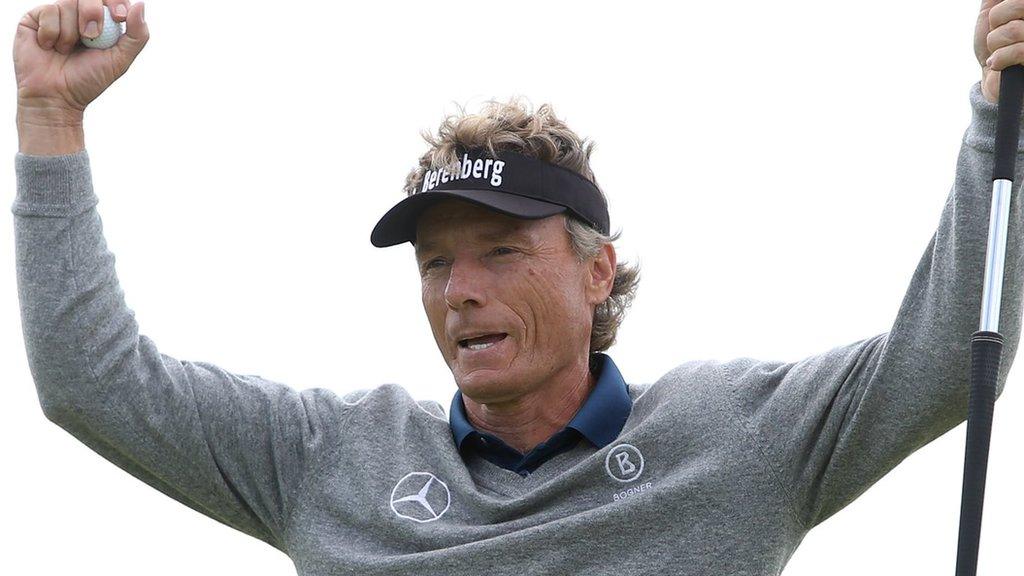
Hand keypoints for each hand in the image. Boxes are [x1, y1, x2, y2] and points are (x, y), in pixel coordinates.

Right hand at [14, 0, 148, 120]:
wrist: (56, 97)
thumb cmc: (88, 80)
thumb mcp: (120, 60)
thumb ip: (137, 35)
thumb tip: (140, 4)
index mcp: (102, 21)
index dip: (116, 1)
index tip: (119, 16)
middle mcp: (79, 14)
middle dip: (93, 13)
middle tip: (91, 36)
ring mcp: (57, 15)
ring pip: (68, 2)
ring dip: (71, 32)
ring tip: (66, 51)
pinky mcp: (35, 18)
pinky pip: (48, 10)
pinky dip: (53, 33)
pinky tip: (49, 47)